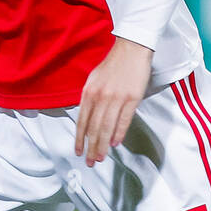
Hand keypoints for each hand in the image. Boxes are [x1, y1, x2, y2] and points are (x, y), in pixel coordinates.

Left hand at [74, 38, 153, 166]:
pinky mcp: (132, 98)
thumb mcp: (93, 80)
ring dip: (102, 145)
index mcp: (89, 92)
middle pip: (93, 128)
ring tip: (100, 157)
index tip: (78, 151)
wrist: (131, 49)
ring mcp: (116, 98)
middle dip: (90, 147)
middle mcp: (100, 97)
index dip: (79, 138)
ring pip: (107, 127)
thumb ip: (89, 98)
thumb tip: (87, 118)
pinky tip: (114, 143)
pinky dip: (118, 133)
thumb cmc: (113, 65)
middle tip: (90, 161)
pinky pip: (123, 120)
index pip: (82, 121)